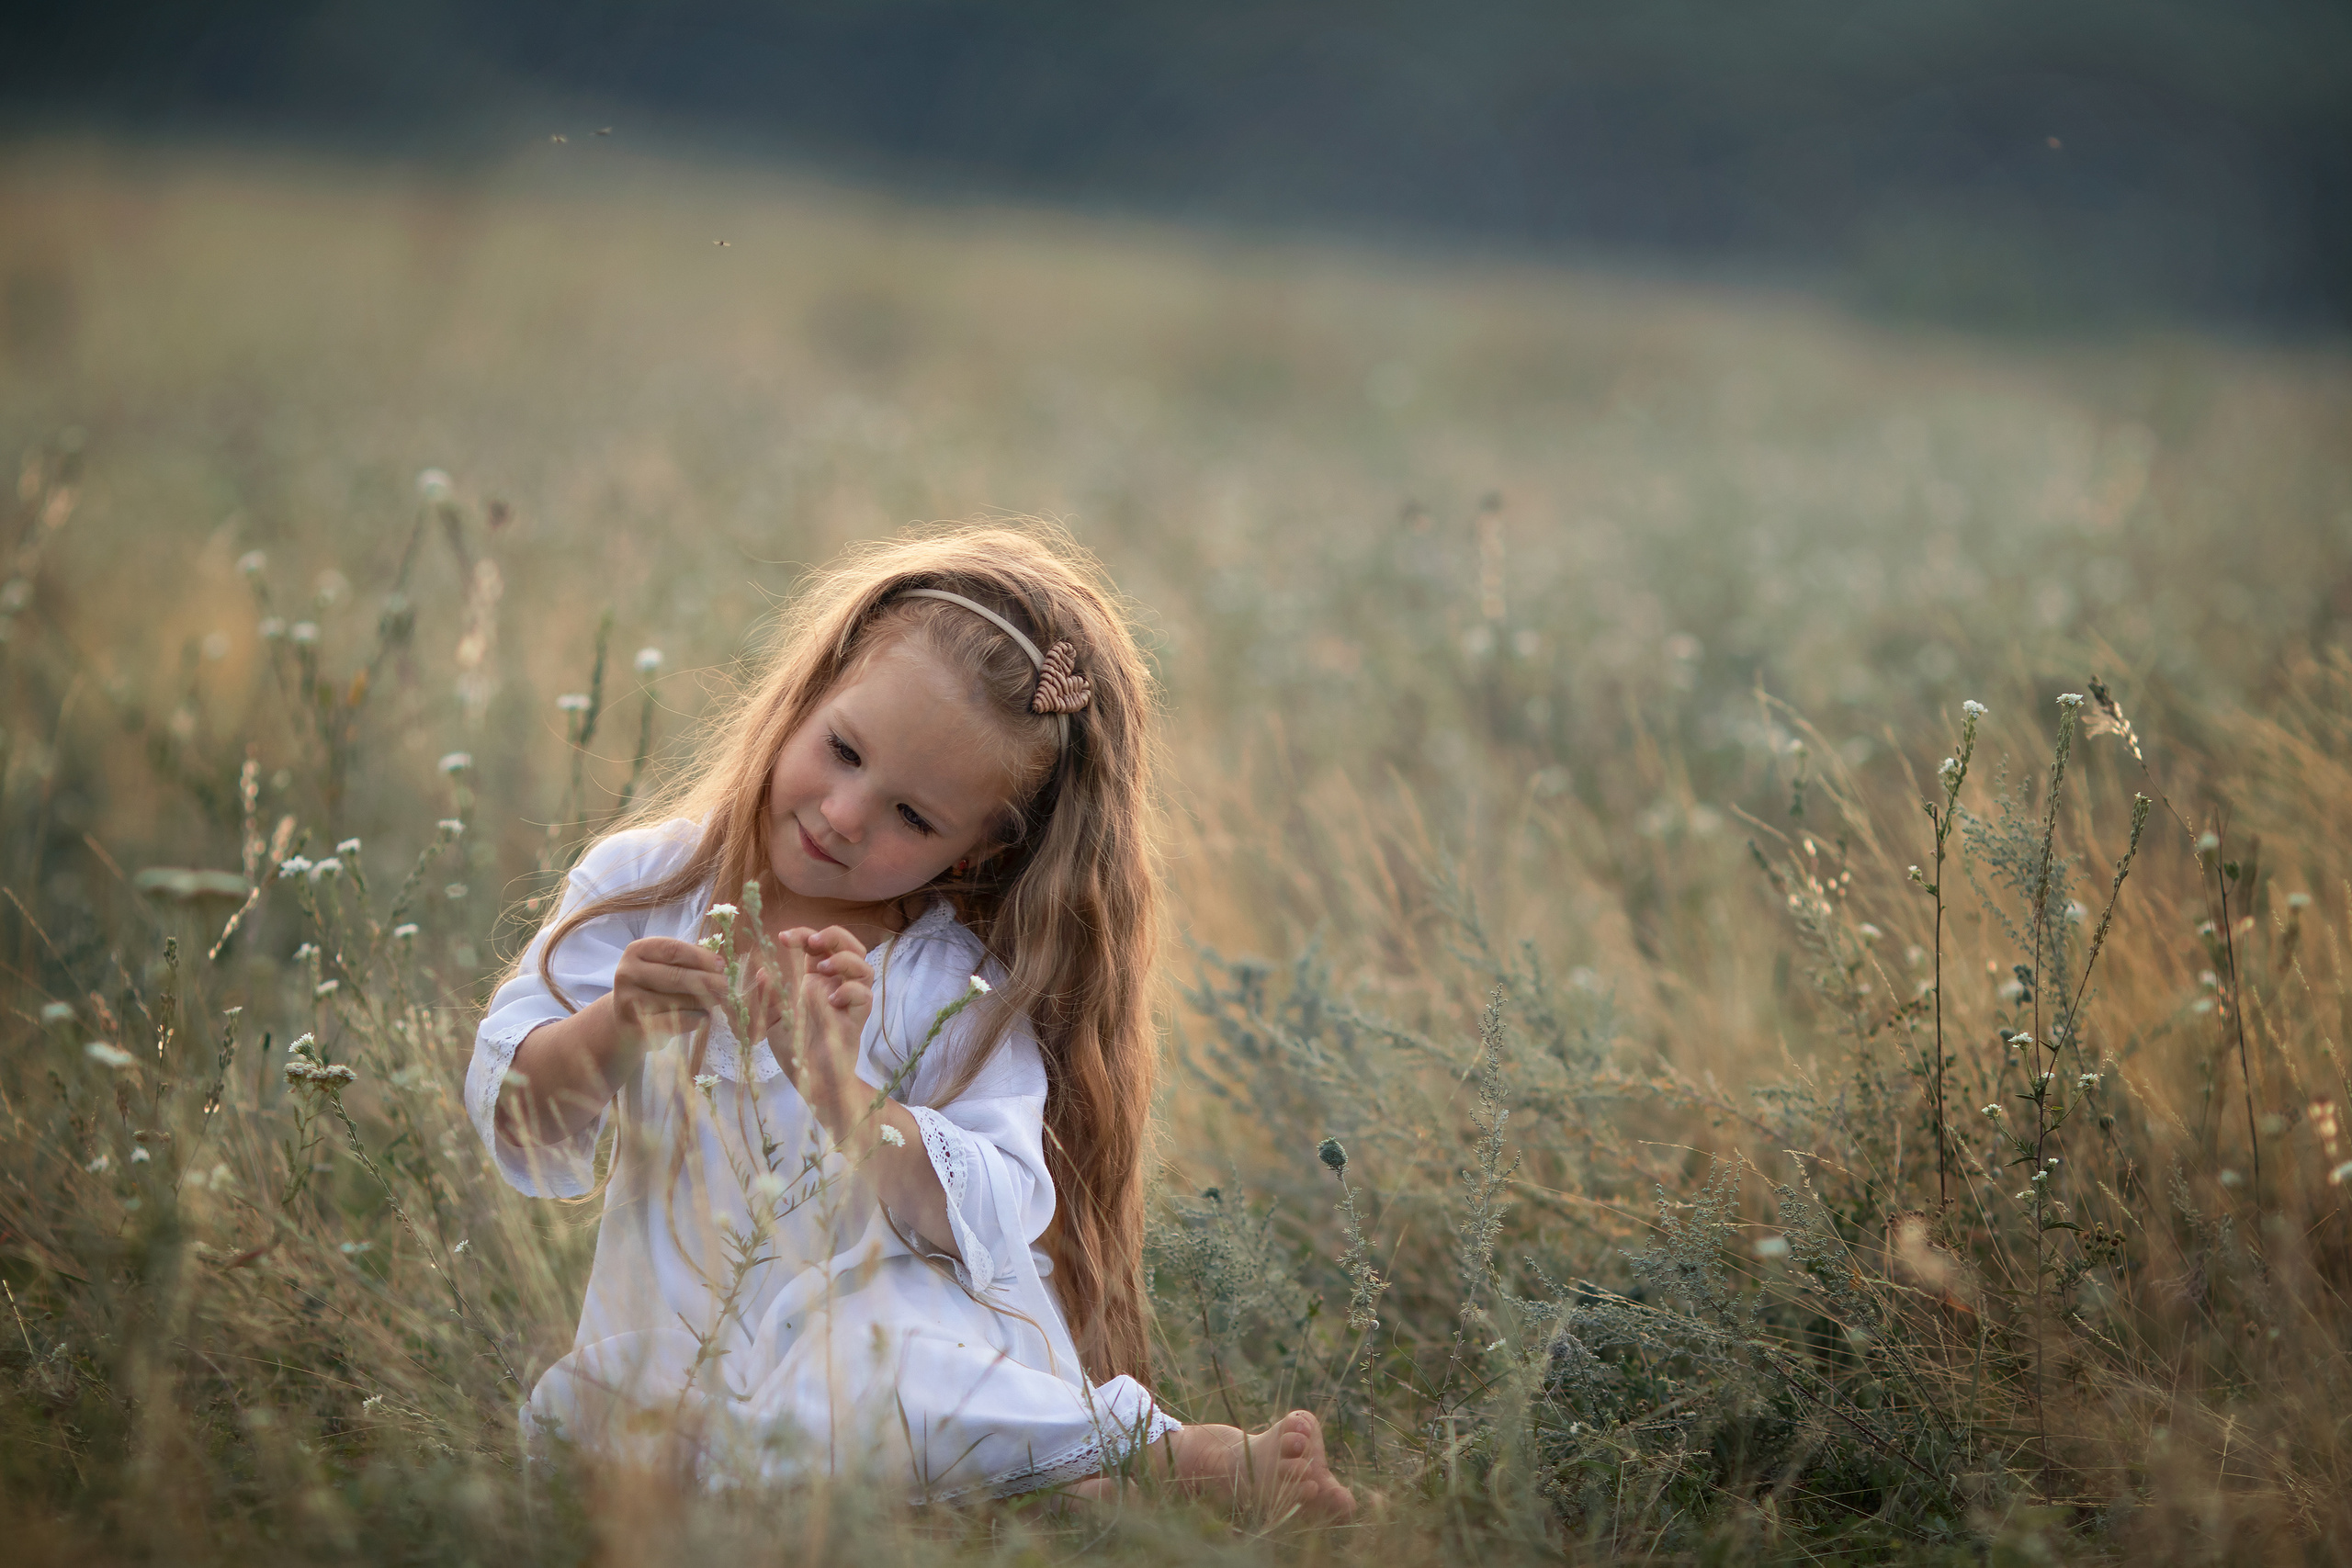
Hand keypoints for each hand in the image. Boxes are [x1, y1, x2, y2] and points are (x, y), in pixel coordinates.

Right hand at [610, 936, 728, 1049]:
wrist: (626, 1021)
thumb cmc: (654, 988)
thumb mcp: (664, 967)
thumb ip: (687, 962)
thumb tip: (719, 967)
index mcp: (637, 951)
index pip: (672, 950)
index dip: (700, 957)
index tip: (721, 965)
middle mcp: (628, 973)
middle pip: (675, 976)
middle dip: (706, 981)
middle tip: (726, 986)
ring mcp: (628, 1000)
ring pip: (677, 1001)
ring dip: (703, 1002)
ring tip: (717, 1001)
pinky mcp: (635, 1025)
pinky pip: (675, 1021)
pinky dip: (695, 1019)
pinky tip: (705, 1017)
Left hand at [771, 926, 873, 1118]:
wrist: (810, 1082)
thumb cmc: (795, 1050)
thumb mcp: (773, 1020)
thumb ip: (769, 996)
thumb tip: (761, 970)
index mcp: (815, 981)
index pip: (818, 946)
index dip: (804, 934)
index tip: (782, 937)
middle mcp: (836, 986)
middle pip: (850, 946)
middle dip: (834, 936)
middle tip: (813, 942)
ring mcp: (849, 1002)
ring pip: (864, 966)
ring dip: (844, 960)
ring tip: (821, 969)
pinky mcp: (857, 1020)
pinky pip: (865, 996)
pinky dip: (851, 991)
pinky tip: (832, 1000)